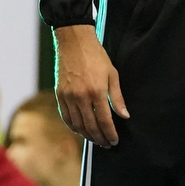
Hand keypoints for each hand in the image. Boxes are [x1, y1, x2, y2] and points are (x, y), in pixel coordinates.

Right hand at [52, 25, 127, 146]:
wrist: (74, 42)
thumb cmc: (96, 56)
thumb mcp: (112, 74)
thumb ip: (117, 97)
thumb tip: (124, 115)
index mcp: (96, 91)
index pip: (104, 121)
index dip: (110, 134)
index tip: (114, 141)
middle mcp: (81, 96)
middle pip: (90, 126)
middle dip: (99, 138)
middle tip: (106, 144)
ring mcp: (68, 96)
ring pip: (77, 124)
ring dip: (87, 135)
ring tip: (95, 139)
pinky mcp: (60, 94)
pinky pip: (66, 116)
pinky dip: (73, 126)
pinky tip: (80, 130)